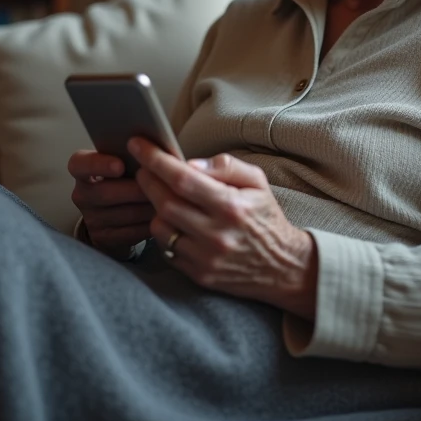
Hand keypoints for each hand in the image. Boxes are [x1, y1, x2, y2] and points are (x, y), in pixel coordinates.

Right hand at [68, 149, 155, 259]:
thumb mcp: (124, 161)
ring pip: (123, 214)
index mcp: (83, 169)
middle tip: (160, 184)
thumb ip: (135, 152)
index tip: (120, 165)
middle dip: (136, 189)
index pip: (80, 164)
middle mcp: (82, 194)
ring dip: (148, 207)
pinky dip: (150, 224)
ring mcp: (91, 219)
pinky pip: (131, 232)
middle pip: (105, 193)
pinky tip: (163, 217)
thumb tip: (161, 142)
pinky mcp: (104, 238)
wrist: (117, 213)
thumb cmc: (126, 177)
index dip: (98, 164)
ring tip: (168, 199)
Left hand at [128, 138, 317, 318]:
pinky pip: (167, 248)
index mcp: (231, 206)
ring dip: (154, 207)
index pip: (183, 179)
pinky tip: (172, 219)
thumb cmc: (266, 217)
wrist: (282, 266)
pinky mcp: (199, 275)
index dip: (156, 160)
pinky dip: (165, 230)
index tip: (138, 145)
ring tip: (161, 194)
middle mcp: (216, 234)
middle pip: (165, 202)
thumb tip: (191, 163)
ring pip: (161, 227)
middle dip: (148, 179)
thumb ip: (225, 166)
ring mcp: (205, 258)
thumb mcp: (257, 181)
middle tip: (143, 167)